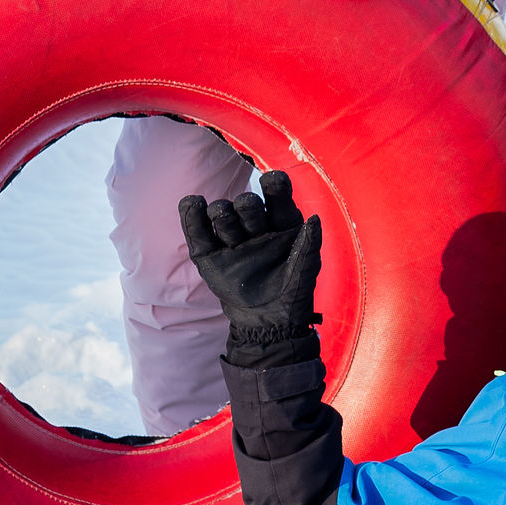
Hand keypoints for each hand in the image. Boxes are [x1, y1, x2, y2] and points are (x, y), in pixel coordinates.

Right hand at [178, 170, 322, 336]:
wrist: (268, 323)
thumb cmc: (293, 293)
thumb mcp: (305, 270)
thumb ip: (309, 245)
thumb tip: (314, 219)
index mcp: (282, 223)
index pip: (277, 194)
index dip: (275, 185)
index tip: (272, 181)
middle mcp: (256, 226)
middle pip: (247, 204)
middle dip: (247, 205)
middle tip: (249, 212)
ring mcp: (232, 239)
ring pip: (222, 214)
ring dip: (222, 212)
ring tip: (221, 214)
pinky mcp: (210, 256)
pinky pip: (198, 233)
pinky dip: (192, 216)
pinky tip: (192, 202)